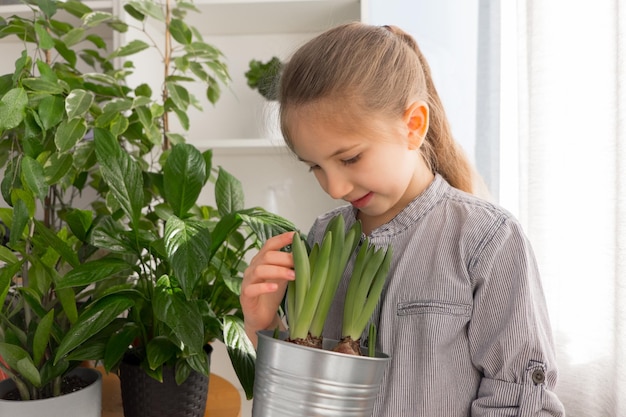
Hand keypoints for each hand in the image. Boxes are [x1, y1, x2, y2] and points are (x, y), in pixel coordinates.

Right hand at [240, 231, 295, 345]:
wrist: (262, 317)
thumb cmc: (272, 294)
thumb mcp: (283, 277)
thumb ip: (290, 266)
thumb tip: (306, 255)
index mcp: (262, 260)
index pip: (270, 244)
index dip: (281, 239)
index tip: (295, 235)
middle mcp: (253, 267)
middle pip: (267, 256)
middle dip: (285, 258)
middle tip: (300, 264)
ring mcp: (247, 281)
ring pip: (260, 270)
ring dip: (278, 271)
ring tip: (293, 276)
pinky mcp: (245, 296)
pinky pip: (252, 288)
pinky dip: (264, 287)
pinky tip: (274, 288)